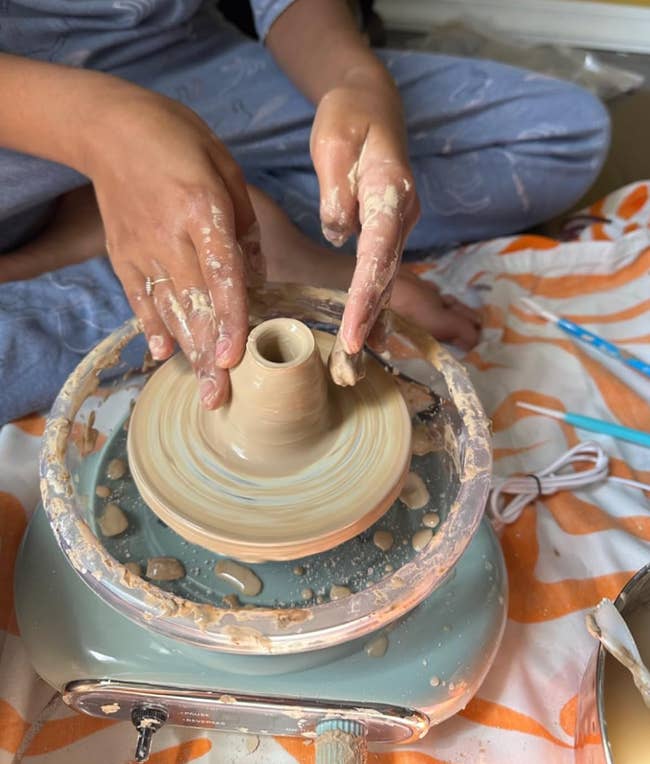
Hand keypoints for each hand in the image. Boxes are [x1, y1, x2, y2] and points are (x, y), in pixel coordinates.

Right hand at [85, 88, 263, 407]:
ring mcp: (141, 250)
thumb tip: (256, 277)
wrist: (110, 128)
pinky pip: (139, 299)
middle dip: (209, 356)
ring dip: (187, 352)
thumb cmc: (179, 141)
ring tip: (203, 388)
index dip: (230, 321)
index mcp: (201, 211)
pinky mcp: (122, 255)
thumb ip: (245, 226)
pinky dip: (153, 327)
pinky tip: (163, 354)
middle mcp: (169, 238)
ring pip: (168, 310)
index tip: (234, 359)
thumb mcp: (226, 168)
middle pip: (195, 307)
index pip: (221, 277)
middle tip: (219, 398)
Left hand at [310, 70, 418, 354]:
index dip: (365, 296)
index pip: (378, 253)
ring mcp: (398, 223)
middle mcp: (402, 214)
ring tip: (353, 358)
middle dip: (368, 318)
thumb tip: (340, 232)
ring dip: (372, 317)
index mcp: (390, 193)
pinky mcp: (387, 229)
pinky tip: (364, 330)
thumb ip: (337, 190)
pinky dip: (372, 300)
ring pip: (387, 277)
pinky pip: (381, 270)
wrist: (371, 103)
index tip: (353, 332)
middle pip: (387, 274)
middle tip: (349, 360)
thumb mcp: (333, 142)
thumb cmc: (349, 117)